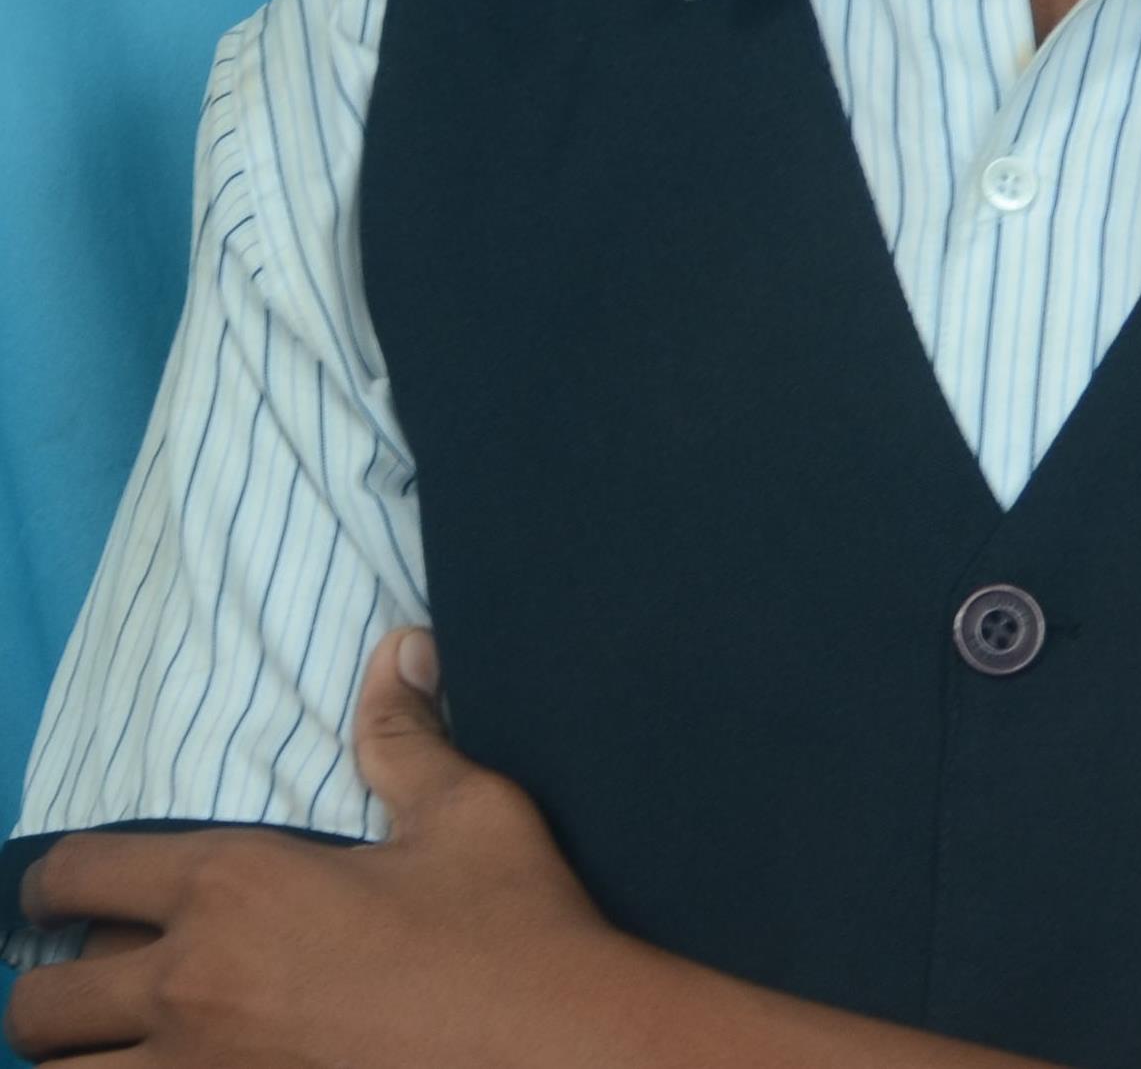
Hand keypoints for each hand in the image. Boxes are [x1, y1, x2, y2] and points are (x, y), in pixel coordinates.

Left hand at [4, 625, 636, 1066]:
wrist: (554, 1052)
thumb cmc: (509, 926)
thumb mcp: (466, 812)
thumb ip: (406, 736)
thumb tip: (397, 648)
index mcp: (236, 886)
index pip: (79, 874)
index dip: (56, 879)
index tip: (69, 889)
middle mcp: (192, 986)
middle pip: (40, 1003)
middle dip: (54, 988)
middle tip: (95, 982)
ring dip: (81, 1060)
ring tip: (121, 1047)